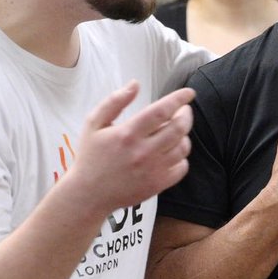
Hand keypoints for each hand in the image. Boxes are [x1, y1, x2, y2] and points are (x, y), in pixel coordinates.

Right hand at [67, 82, 194, 213]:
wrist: (89, 194)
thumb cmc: (91, 157)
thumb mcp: (94, 123)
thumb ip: (114, 101)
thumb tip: (135, 84)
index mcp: (128, 134)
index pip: (161, 111)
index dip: (179, 99)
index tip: (188, 93)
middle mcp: (143, 152)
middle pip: (178, 128)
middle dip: (186, 114)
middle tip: (183, 110)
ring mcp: (153, 170)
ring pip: (183, 147)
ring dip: (184, 134)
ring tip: (175, 130)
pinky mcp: (158, 184)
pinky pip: (182, 167)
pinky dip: (182, 156)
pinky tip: (172, 151)